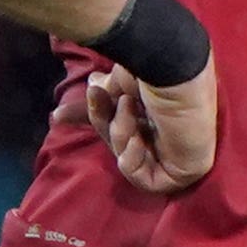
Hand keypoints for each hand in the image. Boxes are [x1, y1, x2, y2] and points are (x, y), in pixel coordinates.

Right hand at [86, 60, 217, 194]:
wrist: (172, 66)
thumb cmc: (151, 67)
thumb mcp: (116, 82)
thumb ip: (99, 97)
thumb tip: (80, 97)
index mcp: (160, 109)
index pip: (122, 125)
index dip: (94, 120)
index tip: (60, 117)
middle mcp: (170, 130)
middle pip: (121, 143)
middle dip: (104, 123)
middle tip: (98, 96)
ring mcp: (180, 152)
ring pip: (131, 161)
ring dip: (120, 135)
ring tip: (128, 107)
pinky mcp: (186, 170)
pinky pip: (146, 180)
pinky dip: (132, 160)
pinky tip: (136, 138)